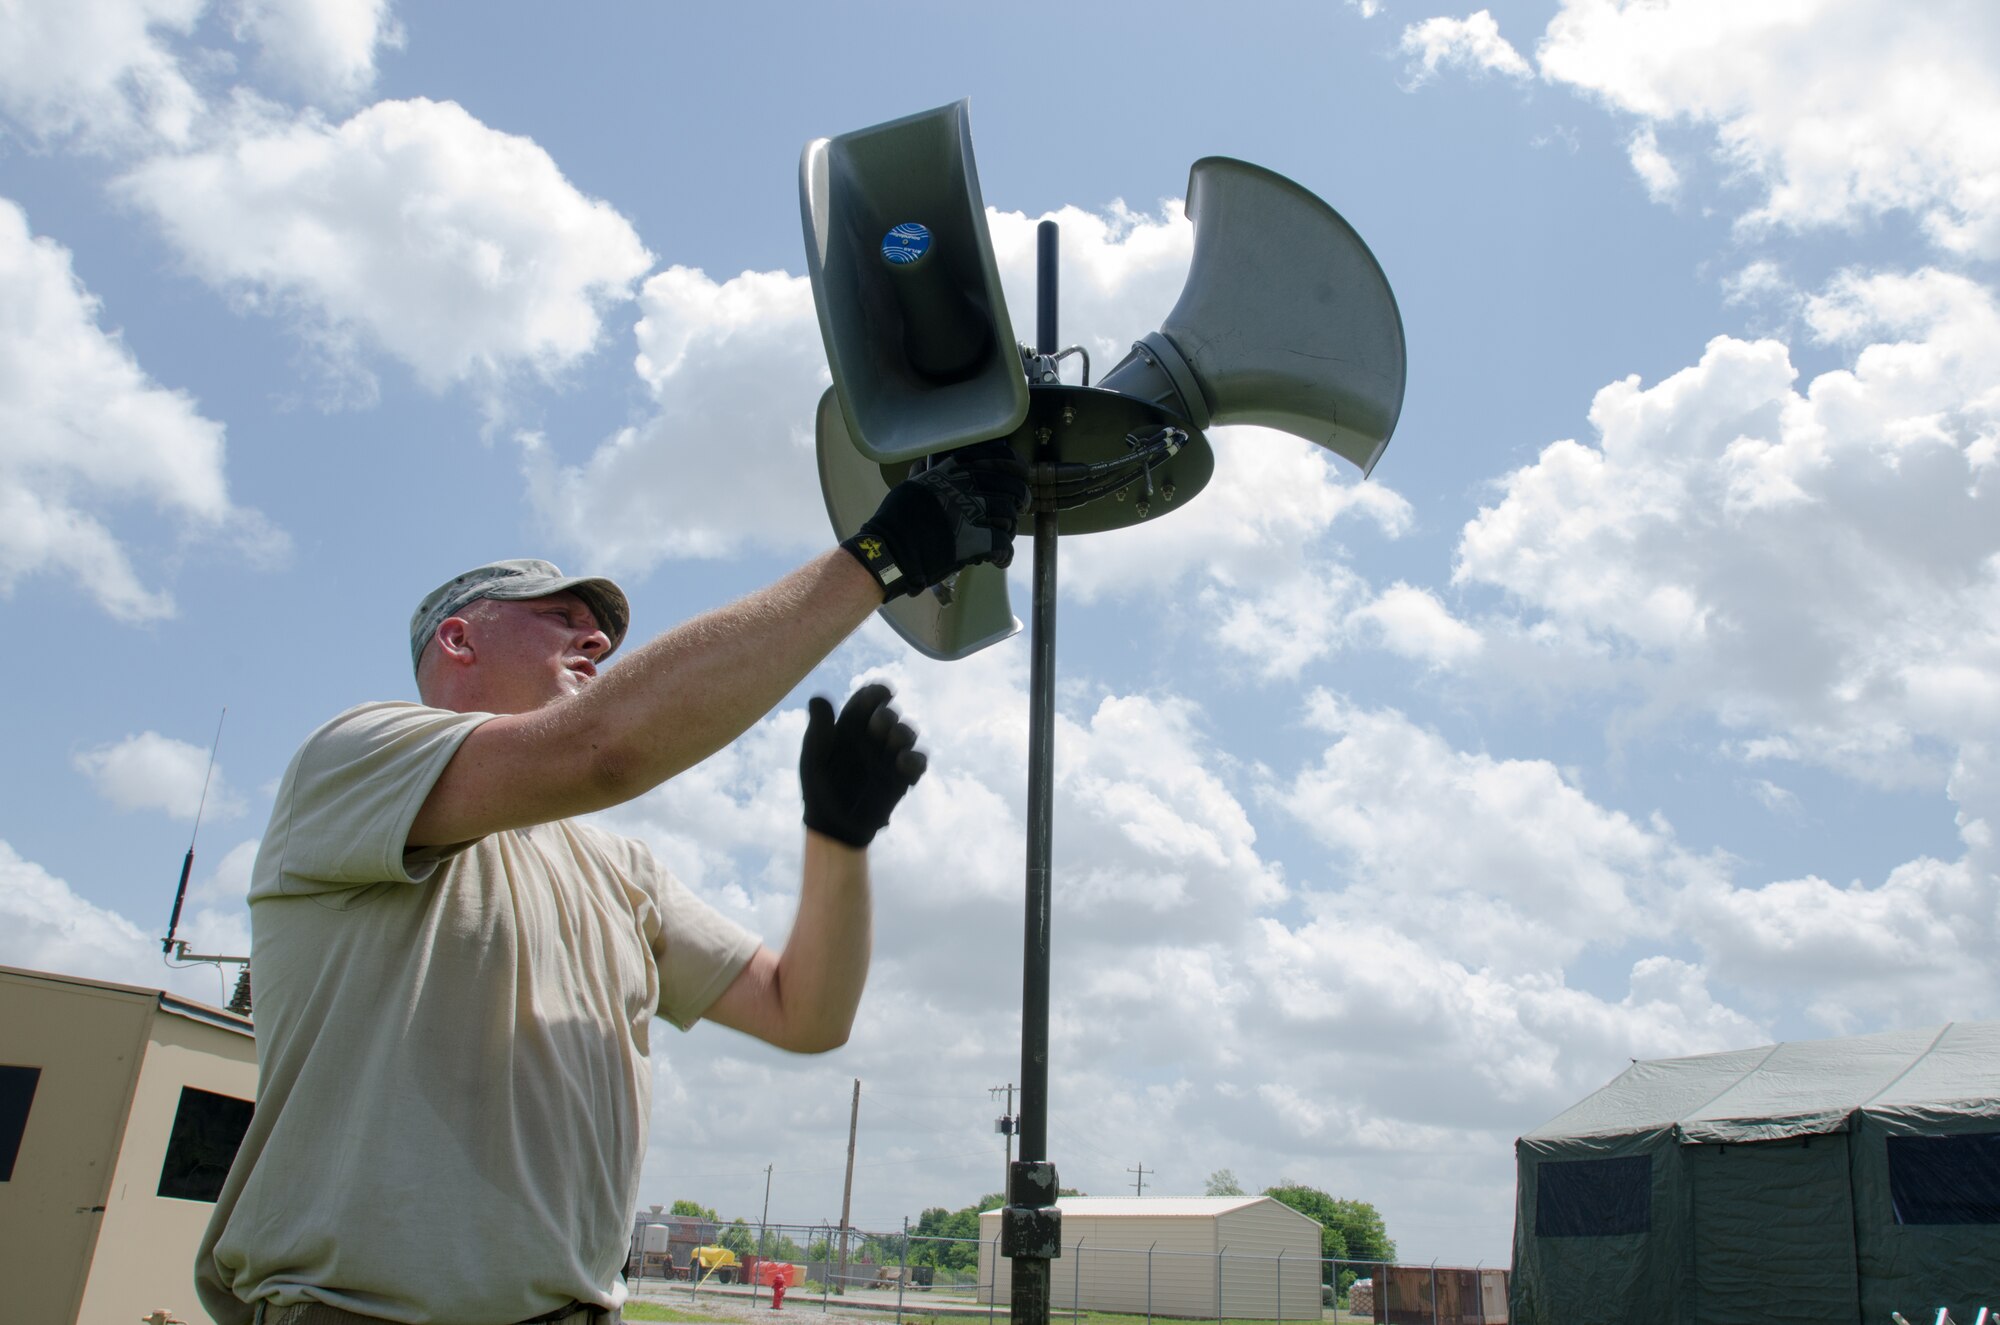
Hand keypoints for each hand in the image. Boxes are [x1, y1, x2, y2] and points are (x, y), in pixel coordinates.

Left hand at [800, 684, 927, 846]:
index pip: (868, 699)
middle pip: (889, 714)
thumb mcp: (814, 756)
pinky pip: (918, 760)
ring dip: (902, 733)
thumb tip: (818, 698)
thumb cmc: (820, 787)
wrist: (834, 825)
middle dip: (887, 717)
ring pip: (906, 733)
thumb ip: (819, 728)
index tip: (882, 693)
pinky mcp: (903, 776)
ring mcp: (889, 755)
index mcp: (851, 726)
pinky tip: (902, 761)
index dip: (876, 693)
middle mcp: (873, 737)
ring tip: (892, 742)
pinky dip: (915, 759)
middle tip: (879, 727)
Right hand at [840, 438, 1030, 597]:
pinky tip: (1000, 560)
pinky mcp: (975, 541)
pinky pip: (1002, 544)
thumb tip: (924, 464)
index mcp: (952, 472)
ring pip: (1008, 514)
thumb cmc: (896, 518)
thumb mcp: (910, 486)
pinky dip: (1005, 554)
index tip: (1020, 471)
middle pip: (1009, 486)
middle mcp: (965, 487)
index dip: (1013, 463)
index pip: (993, 457)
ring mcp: (972, 513)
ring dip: (1010, 526)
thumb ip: (923, 474)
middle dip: (1021, 496)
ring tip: (1005, 534)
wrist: (891, 548)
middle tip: (1022, 506)